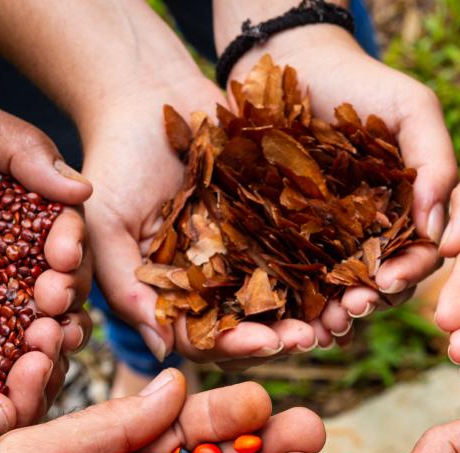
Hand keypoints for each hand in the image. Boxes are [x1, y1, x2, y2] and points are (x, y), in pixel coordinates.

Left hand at [0, 87, 93, 353]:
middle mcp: (7, 254)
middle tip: (51, 304)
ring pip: (27, 325)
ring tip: (42, 346)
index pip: (65, 236)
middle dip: (65, 299)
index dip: (71, 251)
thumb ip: (20, 146)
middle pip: (57, 287)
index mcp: (22, 208)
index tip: (59, 259)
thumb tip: (82, 190)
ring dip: (45, 340)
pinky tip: (6, 375)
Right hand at [83, 76, 335, 364]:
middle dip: (284, 334)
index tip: (266, 344)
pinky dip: (331, 256)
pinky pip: (310, 242)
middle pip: (257, 323)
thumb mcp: (105, 227)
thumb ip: (126, 287)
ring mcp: (252, 250)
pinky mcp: (279, 216)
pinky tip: (354, 261)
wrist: (148, 94)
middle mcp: (220, 281)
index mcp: (180, 295)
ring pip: (290, 292)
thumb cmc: (115, 163)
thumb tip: (161, 351)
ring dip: (315, 305)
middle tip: (312, 337)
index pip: (209, 337)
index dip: (237, 345)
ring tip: (341, 308)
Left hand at [230, 24, 455, 323]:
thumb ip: (435, 161)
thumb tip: (438, 232)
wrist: (293, 61)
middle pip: (377, 286)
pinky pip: (288, 277)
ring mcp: (327, 241)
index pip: (416, 258)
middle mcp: (371, 236)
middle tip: (350, 311)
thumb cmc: (362, 82)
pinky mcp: (283, 239)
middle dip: (367, 303)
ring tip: (319, 326)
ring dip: (330, 314)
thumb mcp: (412, 109)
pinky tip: (283, 316)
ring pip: (335, 291)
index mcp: (407, 215)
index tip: (388, 283)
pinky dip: (290, 301)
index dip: (406, 275)